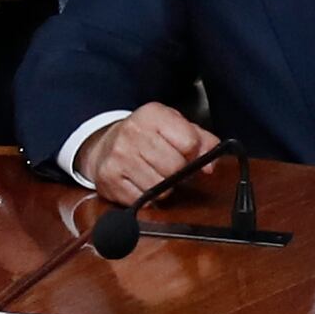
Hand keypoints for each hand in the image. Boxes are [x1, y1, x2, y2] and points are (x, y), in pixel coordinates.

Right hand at [76, 102, 221, 208]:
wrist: (104, 146)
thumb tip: (210, 166)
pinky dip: (146, 197)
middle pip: (175, 167)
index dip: (192, 154)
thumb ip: (202, 141)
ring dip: (162, 187)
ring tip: (153, 174)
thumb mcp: (175, 127)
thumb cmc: (146, 137)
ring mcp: (119, 156)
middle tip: (167, 167)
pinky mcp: (109, 177)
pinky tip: (139, 182)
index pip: (190, 143)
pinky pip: (143, 199)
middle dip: (176, 172)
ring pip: (161, 187)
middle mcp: (132, 132)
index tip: (184, 153)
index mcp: (153, 114)